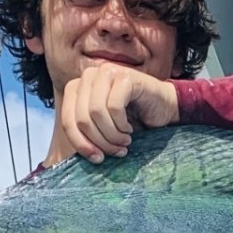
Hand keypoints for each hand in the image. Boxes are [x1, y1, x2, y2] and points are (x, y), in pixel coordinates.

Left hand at [56, 64, 179, 161]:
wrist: (164, 106)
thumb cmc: (134, 119)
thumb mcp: (104, 128)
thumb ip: (88, 134)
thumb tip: (80, 153)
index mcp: (77, 88)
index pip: (68, 119)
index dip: (80, 143)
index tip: (97, 159)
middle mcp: (88, 76)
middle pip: (82, 118)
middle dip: (100, 141)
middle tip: (116, 151)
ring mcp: (106, 73)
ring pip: (96, 112)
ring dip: (112, 134)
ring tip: (124, 141)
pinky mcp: (123, 76)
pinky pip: (114, 106)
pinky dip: (122, 124)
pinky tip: (129, 128)